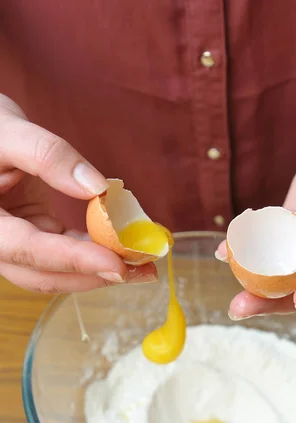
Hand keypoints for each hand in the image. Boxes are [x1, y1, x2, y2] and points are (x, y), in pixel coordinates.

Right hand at [0, 94, 156, 292]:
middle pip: (43, 274)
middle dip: (94, 276)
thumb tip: (98, 188)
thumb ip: (47, 156)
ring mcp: (15, 245)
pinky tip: (122, 250)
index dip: (73, 260)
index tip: (116, 264)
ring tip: (142, 267)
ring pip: (55, 273)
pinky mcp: (33, 239)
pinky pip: (64, 255)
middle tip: (142, 271)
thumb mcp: (9, 132)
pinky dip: (93, 254)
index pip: (28, 249)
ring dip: (99, 272)